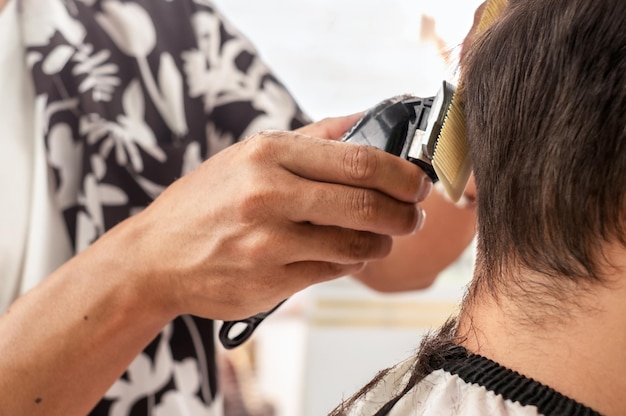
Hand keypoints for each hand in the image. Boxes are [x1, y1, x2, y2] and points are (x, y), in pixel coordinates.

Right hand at [110, 115, 431, 319]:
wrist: (154, 257)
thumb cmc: (207, 201)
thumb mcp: (248, 156)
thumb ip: (311, 140)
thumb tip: (366, 122)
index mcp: (266, 155)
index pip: (358, 161)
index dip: (401, 173)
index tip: (418, 182)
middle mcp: (268, 196)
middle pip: (365, 204)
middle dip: (404, 213)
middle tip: (414, 216)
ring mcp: (268, 244)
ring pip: (355, 245)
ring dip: (381, 243)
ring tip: (383, 238)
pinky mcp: (270, 282)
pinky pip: (332, 271)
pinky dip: (349, 262)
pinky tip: (346, 254)